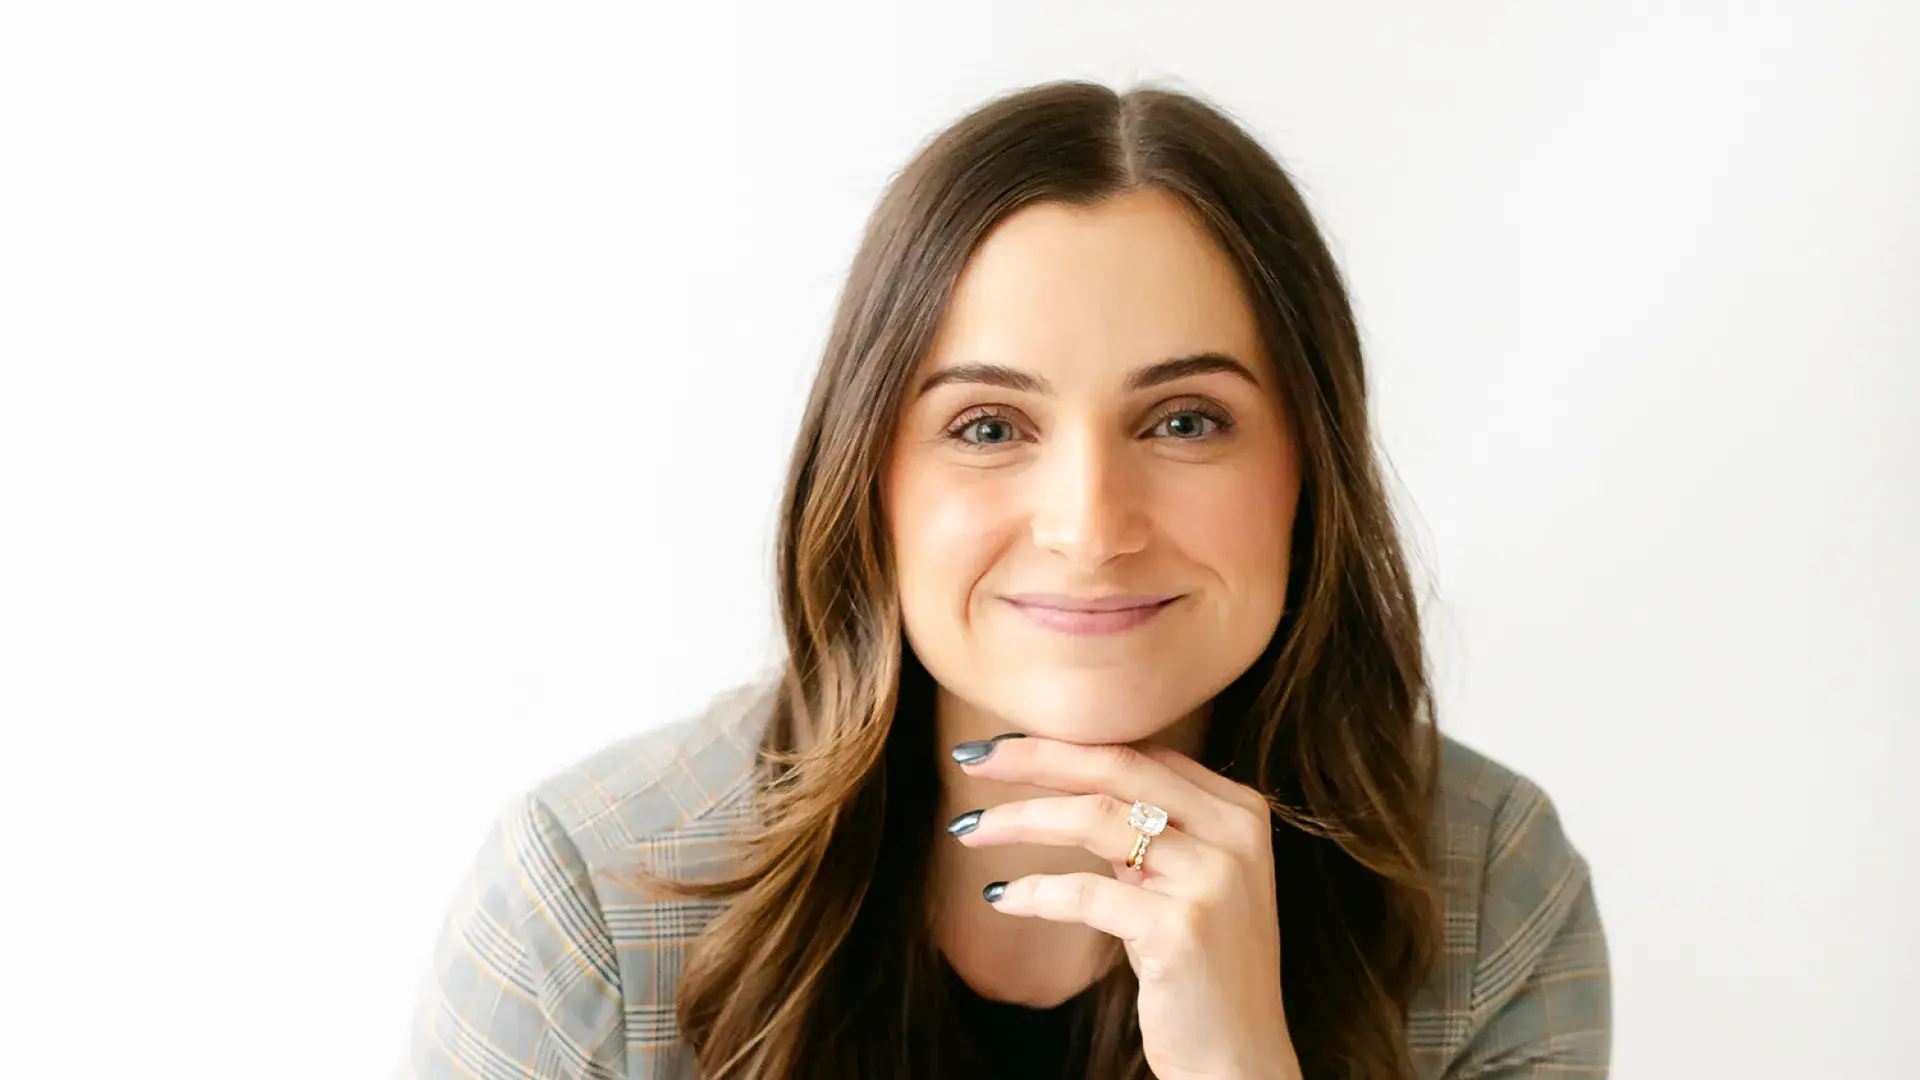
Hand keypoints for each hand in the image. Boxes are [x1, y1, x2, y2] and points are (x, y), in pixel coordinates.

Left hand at [949, 734, 1302, 1079]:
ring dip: (1019, 820)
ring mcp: (1213, 880)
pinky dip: (1035, 891)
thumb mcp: (1185, 882)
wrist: (1240, 1060)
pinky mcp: (1181, 929)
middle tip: (969, 758)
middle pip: (1116, 767)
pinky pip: (1087, 893)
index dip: (1064, 745)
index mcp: (1238, 811)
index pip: (1138, 753)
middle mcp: (1234, 834)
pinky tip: (1000, 896)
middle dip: (1033, 757)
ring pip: (1094, 818)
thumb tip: (1062, 782)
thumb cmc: (1200, 969)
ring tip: (969, 831)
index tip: (1001, 748)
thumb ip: (1147, 831)